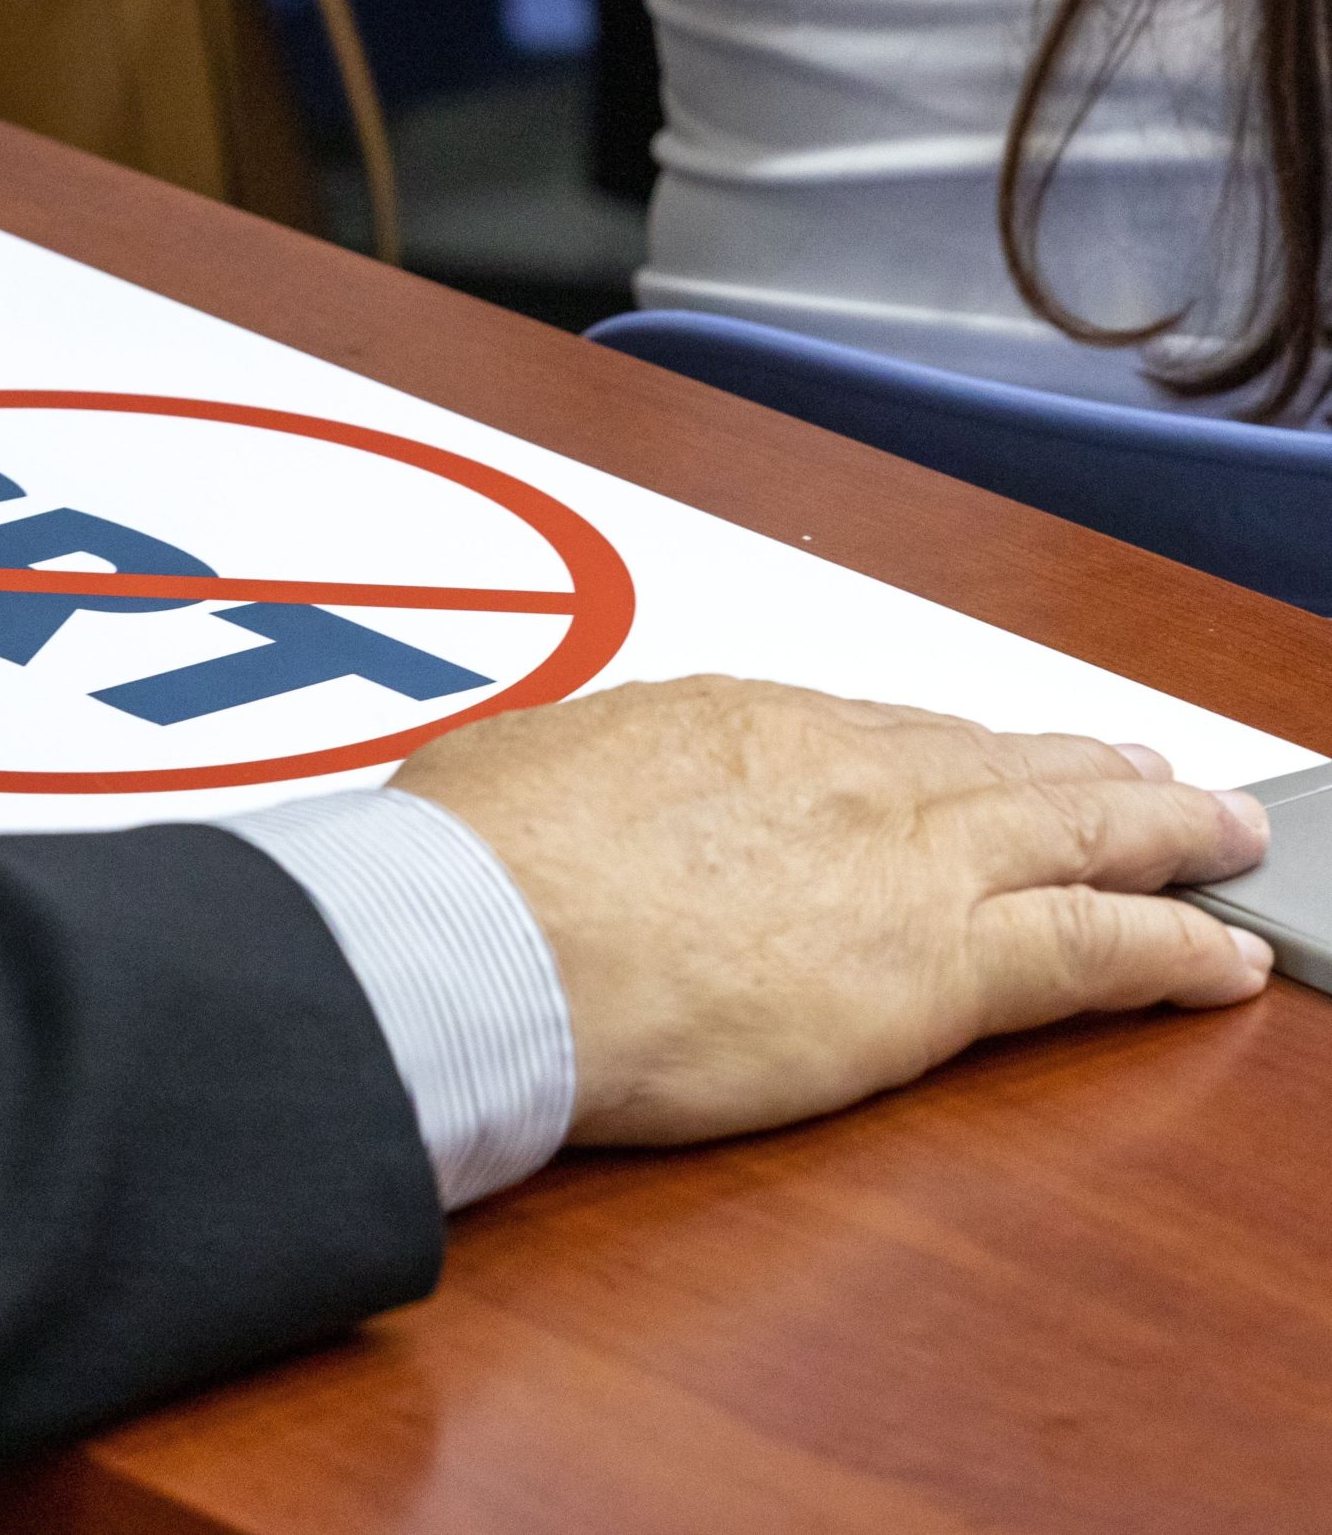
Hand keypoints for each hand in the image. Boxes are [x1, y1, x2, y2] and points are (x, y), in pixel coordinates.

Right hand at [391, 676, 1273, 1145]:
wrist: (482, 940)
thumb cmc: (466, 867)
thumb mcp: (506, 774)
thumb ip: (561, 782)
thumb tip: (540, 798)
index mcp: (734, 722)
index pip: (875, 734)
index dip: (945, 750)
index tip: (978, 759)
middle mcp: (837, 769)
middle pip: (997, 764)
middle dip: (1084, 769)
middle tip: (1147, 775)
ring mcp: (900, 859)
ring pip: (1074, 831)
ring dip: (1160, 834)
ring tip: (1218, 840)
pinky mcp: (936, 966)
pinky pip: (1095, 949)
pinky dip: (1174, 949)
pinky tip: (1223, 957)